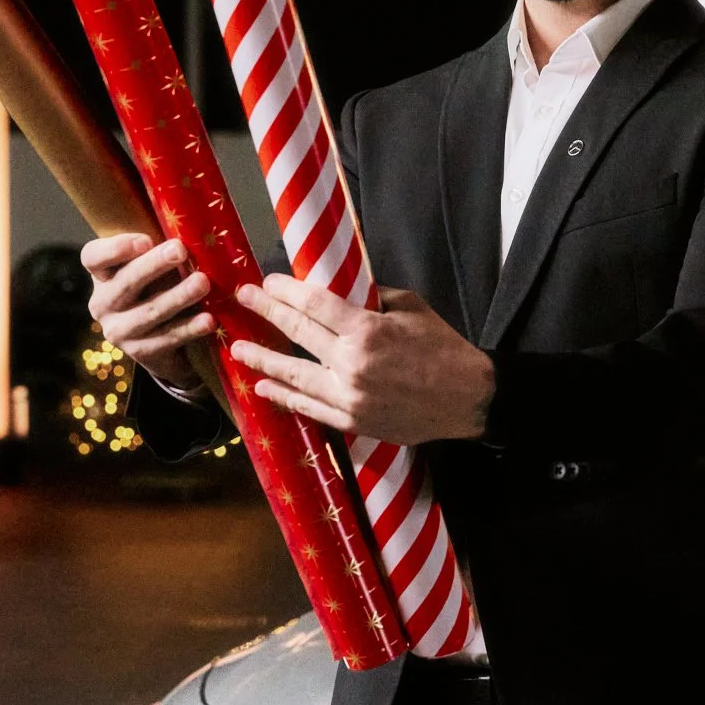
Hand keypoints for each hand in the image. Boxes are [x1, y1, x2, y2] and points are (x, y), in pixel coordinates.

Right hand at [81, 233, 214, 393]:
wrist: (161, 344)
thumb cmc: (159, 289)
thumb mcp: (151, 267)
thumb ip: (158, 246)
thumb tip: (190, 212)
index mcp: (101, 275)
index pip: (93, 257)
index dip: (115, 249)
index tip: (144, 240)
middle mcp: (102, 303)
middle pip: (125, 282)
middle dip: (154, 265)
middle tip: (181, 249)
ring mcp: (119, 330)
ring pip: (150, 311)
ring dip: (178, 296)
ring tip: (203, 283)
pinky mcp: (140, 352)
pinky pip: (168, 338)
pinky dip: (190, 328)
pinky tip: (209, 320)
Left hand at [231, 276, 494, 444]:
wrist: (467, 399)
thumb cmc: (443, 348)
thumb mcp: (411, 308)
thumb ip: (371, 298)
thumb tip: (337, 290)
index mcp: (367, 331)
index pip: (312, 305)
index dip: (284, 291)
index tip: (266, 283)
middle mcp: (351, 364)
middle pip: (296, 333)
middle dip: (265, 313)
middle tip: (241, 300)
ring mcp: (349, 397)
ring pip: (294, 376)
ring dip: (263, 360)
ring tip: (238, 350)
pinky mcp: (353, 422)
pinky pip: (310, 408)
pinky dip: (285, 397)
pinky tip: (264, 387)